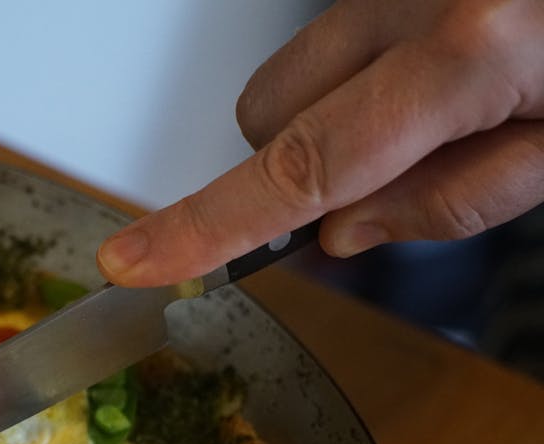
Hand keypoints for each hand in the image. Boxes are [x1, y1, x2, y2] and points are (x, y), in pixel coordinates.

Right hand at [97, 0, 543, 286]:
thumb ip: (462, 195)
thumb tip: (346, 231)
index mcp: (471, 52)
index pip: (301, 166)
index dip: (206, 224)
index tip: (131, 260)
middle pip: (270, 107)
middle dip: (299, 159)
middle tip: (399, 171)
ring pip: (300, 65)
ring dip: (338, 109)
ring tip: (451, 102)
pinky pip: (345, 24)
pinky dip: (373, 63)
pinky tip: (458, 57)